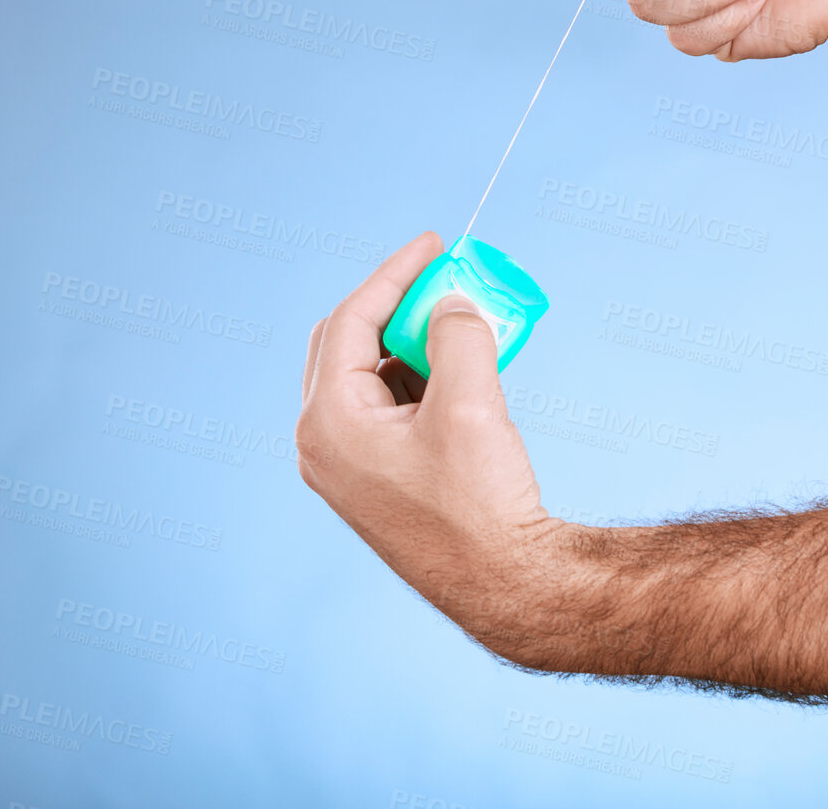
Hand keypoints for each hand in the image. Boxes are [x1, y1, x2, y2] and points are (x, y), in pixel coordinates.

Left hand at [295, 232, 567, 645]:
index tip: (434, 245)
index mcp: (328, 422)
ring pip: (370, 375)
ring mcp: (347, 465)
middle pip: (349, 343)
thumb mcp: (470, 403)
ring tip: (465, 324)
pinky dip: (420, 378)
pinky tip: (464, 371)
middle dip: (397, 304)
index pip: (351, 320)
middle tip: (444, 278)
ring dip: (413, 342)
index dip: (394, 273)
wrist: (504, 583)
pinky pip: (388, 408)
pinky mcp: (376, 479)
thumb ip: (457, 334)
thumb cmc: (480, 503)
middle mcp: (323, 443)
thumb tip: (452, 305)